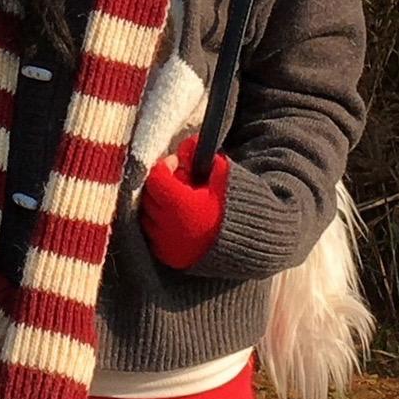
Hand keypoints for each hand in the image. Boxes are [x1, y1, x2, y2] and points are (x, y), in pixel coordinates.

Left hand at [137, 132, 228, 268]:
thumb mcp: (223, 175)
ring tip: (180, 200)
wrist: (251, 244)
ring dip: (158, 204)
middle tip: (179, 180)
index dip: (165, 166)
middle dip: (161, 184)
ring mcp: (166, 245)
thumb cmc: (238, 206)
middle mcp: (169, 227)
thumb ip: (202, 156)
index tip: (176, 161)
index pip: (156, 178)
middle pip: (149, 196)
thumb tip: (188, 142)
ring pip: (147, 215)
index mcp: (183, 206)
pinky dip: (159, 223)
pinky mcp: (167, 257)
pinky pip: (152, 234)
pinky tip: (179, 217)